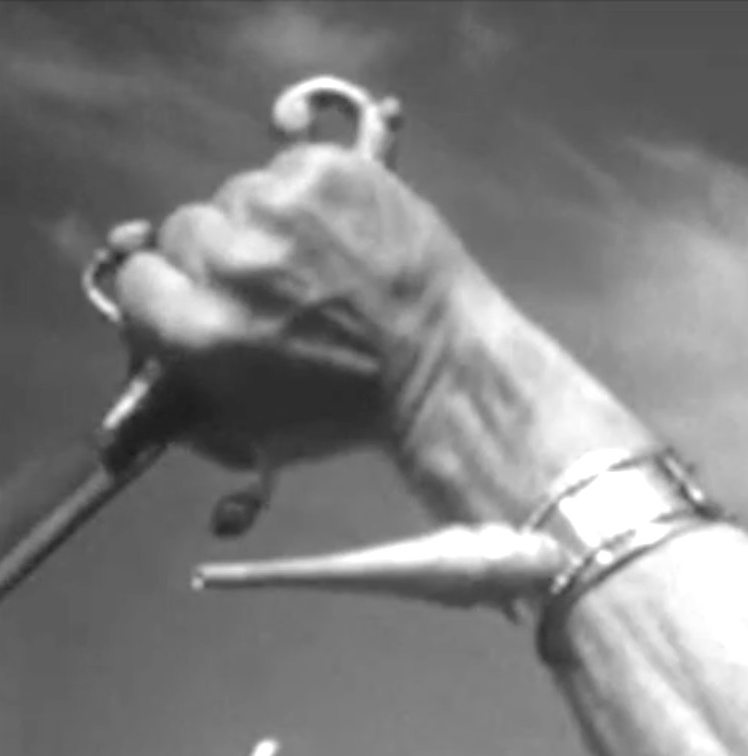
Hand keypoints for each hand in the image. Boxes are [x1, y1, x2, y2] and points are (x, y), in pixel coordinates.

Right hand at [109, 141, 481, 472]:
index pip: (137, 279)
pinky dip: (316, 197)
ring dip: (271, 225)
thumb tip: (139, 333)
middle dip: (223, 258)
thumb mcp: (246, 428)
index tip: (211, 302)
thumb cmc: (347, 409)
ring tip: (324, 267)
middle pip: (186, 230)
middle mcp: (231, 262)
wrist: (445, 372)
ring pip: (240, 196)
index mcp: (199, 330)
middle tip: (281, 290)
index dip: (176, 291)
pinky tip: (349, 239)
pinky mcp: (328, 173)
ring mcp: (282, 210)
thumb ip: (176, 387)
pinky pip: (291, 168)